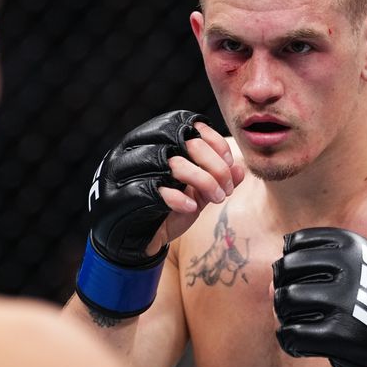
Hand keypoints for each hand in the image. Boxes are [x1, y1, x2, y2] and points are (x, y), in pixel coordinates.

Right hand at [88, 110, 240, 266]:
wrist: (137, 241)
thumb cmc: (168, 210)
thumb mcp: (198, 192)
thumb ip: (218, 178)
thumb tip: (240, 167)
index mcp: (154, 140)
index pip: (187, 124)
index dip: (214, 141)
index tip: (229, 163)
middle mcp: (139, 149)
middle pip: (186, 142)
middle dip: (215, 165)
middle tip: (227, 189)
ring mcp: (130, 171)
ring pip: (175, 164)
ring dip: (205, 181)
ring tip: (217, 199)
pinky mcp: (127, 196)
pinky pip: (157, 190)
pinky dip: (180, 198)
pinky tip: (192, 208)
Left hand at [272, 227, 366, 366]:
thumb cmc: (363, 298)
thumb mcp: (350, 264)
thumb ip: (307, 265)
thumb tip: (270, 287)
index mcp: (351, 244)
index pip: (295, 244)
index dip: (292, 263)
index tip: (303, 278)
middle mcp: (350, 268)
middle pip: (285, 269)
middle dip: (283, 287)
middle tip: (294, 304)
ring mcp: (345, 301)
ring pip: (285, 299)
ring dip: (284, 314)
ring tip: (297, 322)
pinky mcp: (340, 334)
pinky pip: (291, 334)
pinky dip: (288, 340)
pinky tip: (299, 342)